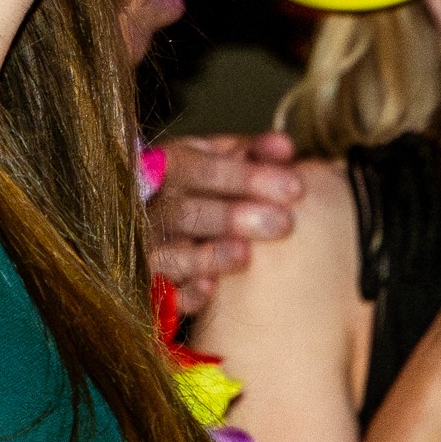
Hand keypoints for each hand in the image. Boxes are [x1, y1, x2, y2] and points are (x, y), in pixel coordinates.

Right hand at [145, 129, 305, 311]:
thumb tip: (285, 147)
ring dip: (208, 255)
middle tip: (285, 224)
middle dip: (232, 217)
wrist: (156, 223)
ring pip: (170, 254)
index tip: (296, 188)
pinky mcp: (148, 286)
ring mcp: (144, 248)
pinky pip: (162, 294)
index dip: (244, 177)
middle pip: (184, 212)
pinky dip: (184, 293)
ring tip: (247, 254)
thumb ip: (252, 152)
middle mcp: (150, 207)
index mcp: (165, 167)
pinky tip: (210, 289)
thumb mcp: (219, 159)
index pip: (198, 169)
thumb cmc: (203, 186)